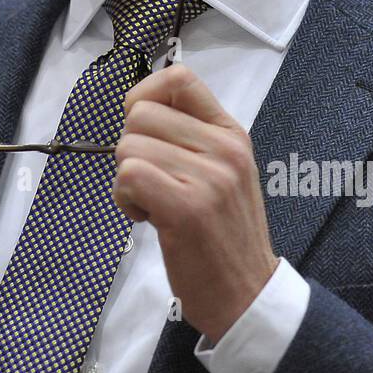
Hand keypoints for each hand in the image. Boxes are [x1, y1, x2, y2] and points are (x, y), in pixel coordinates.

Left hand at [112, 64, 277, 344]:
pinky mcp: (186, 208)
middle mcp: (223, 148)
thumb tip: (137, 107)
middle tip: (151, 182)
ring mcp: (208, 177)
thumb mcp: (222, 171)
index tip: (141, 128)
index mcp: (230, 133)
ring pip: (128, 146)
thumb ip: (190, 136)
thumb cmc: (223, 233)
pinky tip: (148, 218)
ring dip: (126, 180)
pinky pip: (128, 175)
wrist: (246, 294)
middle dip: (131, 148)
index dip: (144, 94)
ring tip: (154, 204)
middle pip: (140, 114)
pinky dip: (125, 199)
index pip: (179, 77)